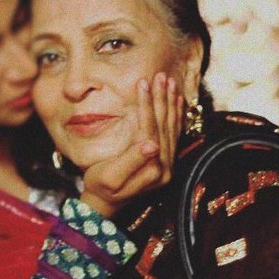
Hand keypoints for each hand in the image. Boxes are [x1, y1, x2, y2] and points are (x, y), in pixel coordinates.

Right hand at [80, 72, 182, 216]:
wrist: (105, 203)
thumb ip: (132, 160)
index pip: (151, 129)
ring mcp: (168, 164)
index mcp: (153, 168)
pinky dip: (176, 114)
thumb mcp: (112, 176)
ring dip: (171, 103)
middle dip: (162, 99)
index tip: (143, 83)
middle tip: (160, 76)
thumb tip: (151, 145)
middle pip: (164, 126)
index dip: (147, 106)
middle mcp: (165, 166)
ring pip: (172, 127)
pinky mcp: (166, 160)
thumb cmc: (101, 187)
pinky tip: (176, 100)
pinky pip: (174, 133)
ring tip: (170, 82)